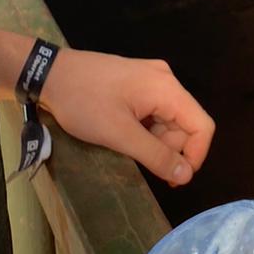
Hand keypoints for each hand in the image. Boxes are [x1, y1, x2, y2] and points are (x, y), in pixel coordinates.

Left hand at [39, 48, 214, 187]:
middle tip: (143, 165)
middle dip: (171, 149)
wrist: (50, 74)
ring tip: (128, 148)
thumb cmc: (84, 103)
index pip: (202, 126)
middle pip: (185, 123)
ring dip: (156, 141)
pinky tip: (125, 135)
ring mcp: (150, 78)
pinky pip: (154, 111)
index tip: (175, 179)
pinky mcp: (137, 81)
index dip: (195, 156)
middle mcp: (165, 79)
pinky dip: (146, 129)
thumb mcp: (119, 135)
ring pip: (169, 119)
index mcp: (166, 88)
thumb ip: (156, 156)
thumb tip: (187, 175)